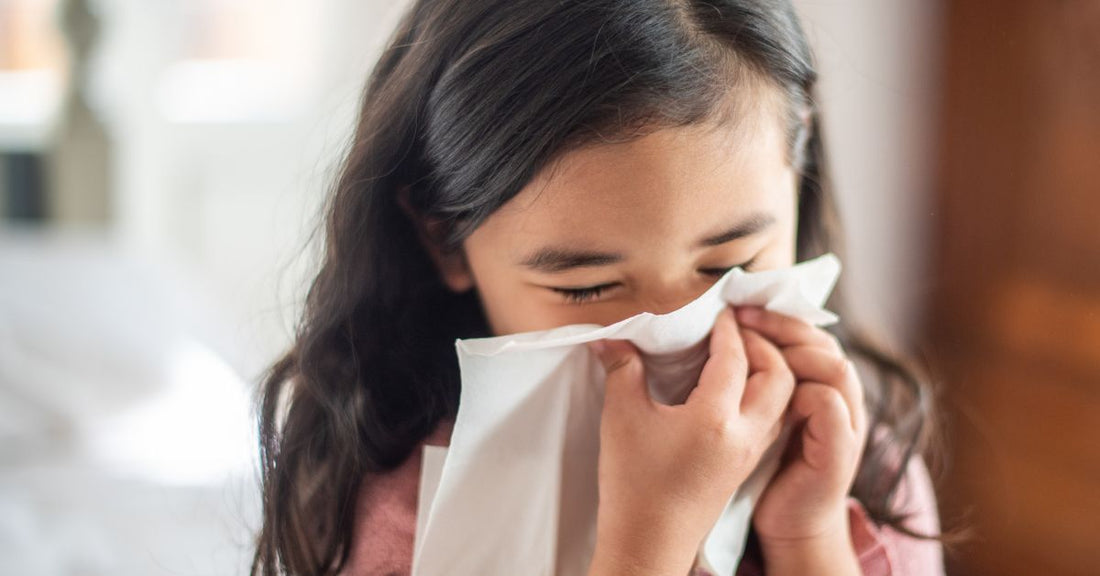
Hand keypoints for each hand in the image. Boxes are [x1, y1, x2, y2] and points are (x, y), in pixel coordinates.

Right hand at [585, 306, 795, 575]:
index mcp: (715, 418)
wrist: (648, 545)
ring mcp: (750, 453)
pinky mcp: (746, 467)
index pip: (735, 358)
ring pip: (782, 400)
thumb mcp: (621, 419)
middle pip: (779, 375)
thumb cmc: (633, 485)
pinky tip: (737, 392)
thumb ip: (623, 371)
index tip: (717, 311)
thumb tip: (612, 339)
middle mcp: (744, 434)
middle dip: (763, 345)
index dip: (726, 329)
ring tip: (741, 355)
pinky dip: (766, 396)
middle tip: (737, 330)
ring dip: (771, 370)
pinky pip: (773, 420)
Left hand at [734, 307, 867, 554]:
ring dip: (793, 351)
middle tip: (740, 316)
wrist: (789, 523)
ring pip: (835, 365)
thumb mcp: (756, 414)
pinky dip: (802, 391)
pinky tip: (769, 391)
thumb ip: (751, 377)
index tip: (734, 307)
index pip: (807, 333)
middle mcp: (839, 397)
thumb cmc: (765, 467)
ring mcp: (845, 423)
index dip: (775, 316)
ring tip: (750, 346)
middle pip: (824, 341)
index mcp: (817, 383)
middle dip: (782, 324)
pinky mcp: (841, 451)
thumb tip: (711, 337)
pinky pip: (829, 405)